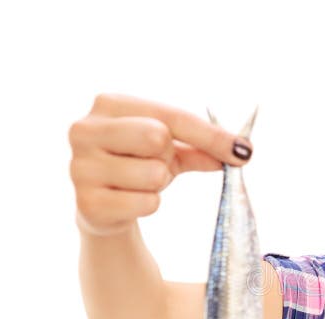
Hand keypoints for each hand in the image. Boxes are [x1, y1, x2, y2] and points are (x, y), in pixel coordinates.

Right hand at [68, 93, 254, 236]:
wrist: (103, 207)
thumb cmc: (139, 164)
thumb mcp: (172, 149)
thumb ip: (204, 146)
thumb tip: (241, 151)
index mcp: (108, 105)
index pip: (172, 116)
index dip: (212, 135)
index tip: (244, 151)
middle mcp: (85, 130)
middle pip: (157, 137)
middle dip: (169, 155)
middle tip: (160, 163)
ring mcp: (80, 167)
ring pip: (154, 174)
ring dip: (159, 184)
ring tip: (141, 183)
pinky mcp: (87, 204)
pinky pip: (147, 204)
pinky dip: (150, 205)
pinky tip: (131, 201)